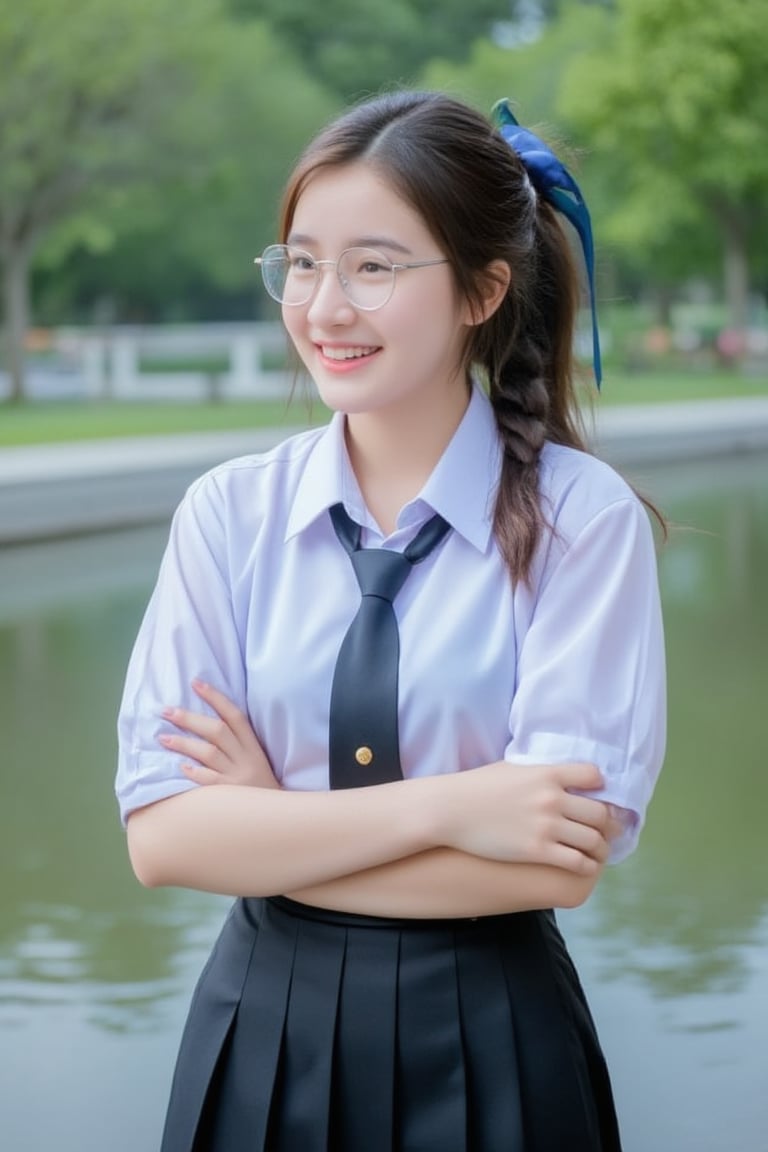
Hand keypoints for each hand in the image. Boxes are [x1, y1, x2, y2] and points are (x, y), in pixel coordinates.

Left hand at [159, 680, 278, 789]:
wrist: (273, 816)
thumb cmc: (257, 786)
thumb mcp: (254, 760)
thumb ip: (236, 743)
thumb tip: (205, 723)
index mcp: (252, 746)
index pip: (235, 716)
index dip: (216, 698)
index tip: (196, 683)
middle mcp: (246, 758)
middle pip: (217, 731)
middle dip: (190, 719)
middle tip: (167, 711)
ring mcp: (237, 777)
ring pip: (209, 753)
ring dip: (183, 743)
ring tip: (162, 738)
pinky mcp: (230, 794)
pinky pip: (209, 780)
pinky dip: (195, 772)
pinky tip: (181, 766)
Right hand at [439, 760, 611, 874]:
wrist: (449, 810)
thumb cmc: (477, 787)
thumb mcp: (512, 768)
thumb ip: (540, 770)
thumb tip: (558, 771)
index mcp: (547, 774)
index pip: (595, 776)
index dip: (601, 789)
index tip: (601, 799)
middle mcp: (551, 798)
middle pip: (600, 813)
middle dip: (608, 825)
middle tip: (609, 832)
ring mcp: (546, 825)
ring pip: (593, 840)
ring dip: (600, 848)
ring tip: (598, 852)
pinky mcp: (537, 850)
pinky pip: (577, 862)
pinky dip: (587, 866)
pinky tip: (584, 866)